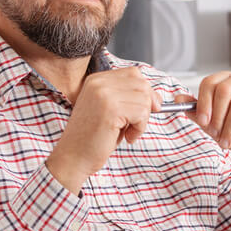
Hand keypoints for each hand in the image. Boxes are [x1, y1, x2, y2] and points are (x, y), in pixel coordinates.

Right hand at [47, 68, 159, 194]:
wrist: (74, 156)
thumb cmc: (93, 137)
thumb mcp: (110, 110)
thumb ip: (127, 98)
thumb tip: (156, 99)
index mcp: (97, 80)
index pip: (134, 73)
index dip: (146, 91)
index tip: (147, 109)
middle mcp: (99, 83)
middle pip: (142, 85)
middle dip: (146, 106)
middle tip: (135, 124)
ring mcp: (104, 94)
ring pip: (145, 99)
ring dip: (142, 120)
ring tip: (128, 131)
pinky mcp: (111, 109)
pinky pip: (141, 113)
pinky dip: (139, 128)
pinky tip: (127, 136)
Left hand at [191, 71, 230, 166]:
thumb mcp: (214, 126)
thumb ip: (198, 112)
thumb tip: (179, 98)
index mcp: (227, 81)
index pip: (210, 82)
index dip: (204, 102)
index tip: (203, 121)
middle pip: (224, 89)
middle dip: (217, 116)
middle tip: (215, 133)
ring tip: (228, 141)